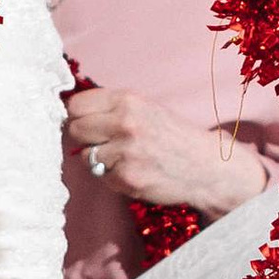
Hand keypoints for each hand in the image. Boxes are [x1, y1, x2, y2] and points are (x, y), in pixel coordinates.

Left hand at [64, 86, 270, 217]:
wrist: (205, 167)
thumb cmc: (174, 136)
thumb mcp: (147, 108)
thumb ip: (112, 107)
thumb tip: (73, 113)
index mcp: (128, 101)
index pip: (76, 105)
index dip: (79, 115)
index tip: (86, 121)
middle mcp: (125, 123)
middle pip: (75, 129)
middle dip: (86, 137)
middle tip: (104, 142)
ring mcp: (125, 152)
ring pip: (86, 156)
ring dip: (100, 159)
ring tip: (124, 157)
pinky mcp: (126, 178)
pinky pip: (101, 177)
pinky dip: (113, 176)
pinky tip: (133, 171)